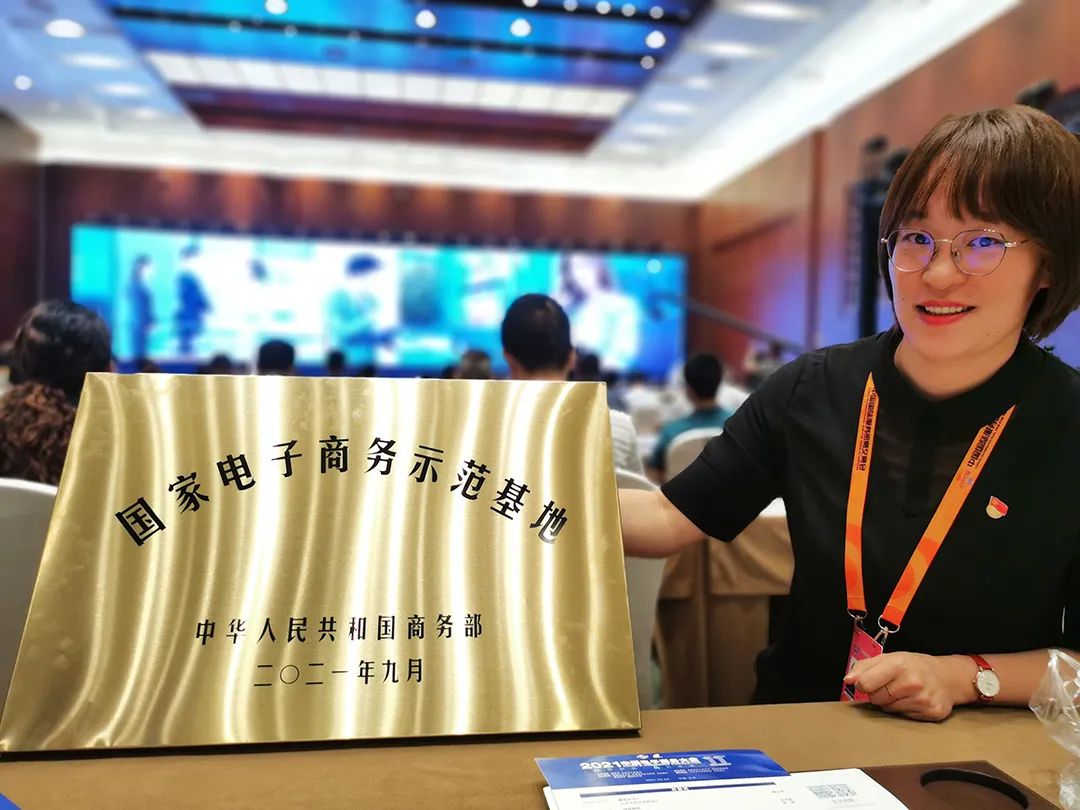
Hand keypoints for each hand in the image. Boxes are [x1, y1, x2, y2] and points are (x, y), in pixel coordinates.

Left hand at [844, 652, 975, 721]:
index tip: (867, 683)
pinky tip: (914, 700)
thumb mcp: (889, 658)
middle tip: (892, 685)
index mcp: (899, 664)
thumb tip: (848, 680)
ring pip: (889, 709)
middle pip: (875, 698)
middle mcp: (912, 682)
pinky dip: (905, 710)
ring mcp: (923, 699)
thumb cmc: (913, 666)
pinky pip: (904, 717)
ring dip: (891, 702)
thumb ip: (864, 667)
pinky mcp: (931, 713)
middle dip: (879, 693)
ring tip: (904, 692)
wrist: (947, 677)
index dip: (863, 685)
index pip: (866, 684)